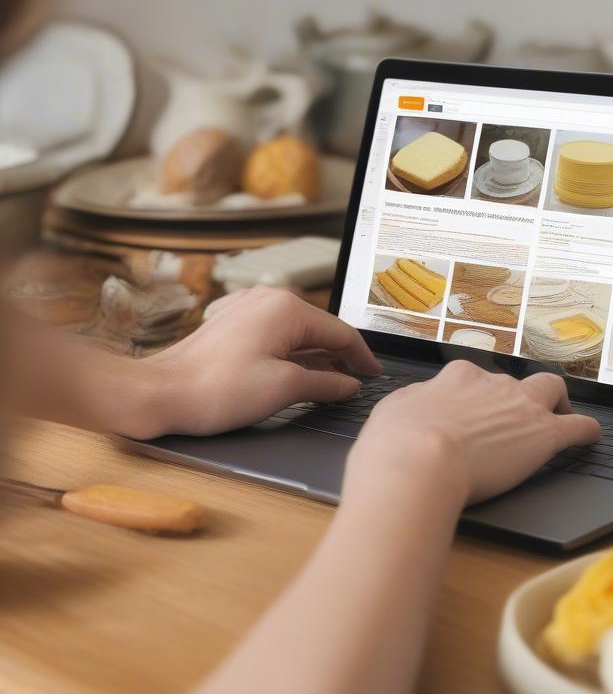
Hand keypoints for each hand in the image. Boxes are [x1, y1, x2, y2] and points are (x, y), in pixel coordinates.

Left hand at [139, 286, 380, 437]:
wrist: (159, 393)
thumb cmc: (214, 389)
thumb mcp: (285, 388)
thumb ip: (326, 383)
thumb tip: (348, 384)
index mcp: (286, 308)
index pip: (341, 332)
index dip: (362, 358)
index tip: (373, 374)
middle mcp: (267, 299)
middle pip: (319, 329)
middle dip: (339, 356)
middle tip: (357, 381)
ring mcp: (246, 309)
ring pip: (296, 332)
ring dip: (315, 356)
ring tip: (331, 381)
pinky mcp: (231, 324)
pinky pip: (274, 334)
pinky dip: (290, 353)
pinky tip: (295, 373)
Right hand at [347, 360, 601, 504]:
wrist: (419, 462)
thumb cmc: (397, 444)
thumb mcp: (393, 410)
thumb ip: (414, 402)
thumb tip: (420, 404)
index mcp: (457, 378)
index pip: (472, 377)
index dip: (474, 396)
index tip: (472, 411)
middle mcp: (492, 385)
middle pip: (514, 381)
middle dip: (517, 396)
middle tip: (514, 417)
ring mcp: (521, 408)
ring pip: (551, 389)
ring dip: (557, 401)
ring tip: (558, 417)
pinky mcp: (544, 436)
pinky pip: (577, 426)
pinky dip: (586, 430)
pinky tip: (590, 436)